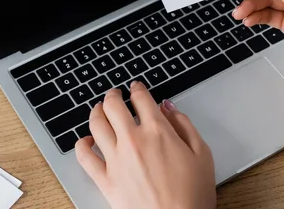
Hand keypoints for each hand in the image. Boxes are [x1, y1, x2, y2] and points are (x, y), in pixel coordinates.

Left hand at [75, 82, 215, 208]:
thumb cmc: (192, 195)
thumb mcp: (202, 153)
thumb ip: (184, 125)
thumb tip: (169, 108)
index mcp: (158, 131)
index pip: (141, 98)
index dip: (137, 88)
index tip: (136, 88)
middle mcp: (133, 140)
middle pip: (113, 105)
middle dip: (113, 95)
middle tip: (115, 94)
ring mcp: (116, 159)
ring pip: (96, 124)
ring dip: (96, 111)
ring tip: (99, 109)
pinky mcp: (105, 180)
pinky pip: (84, 156)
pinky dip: (82, 144)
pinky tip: (86, 140)